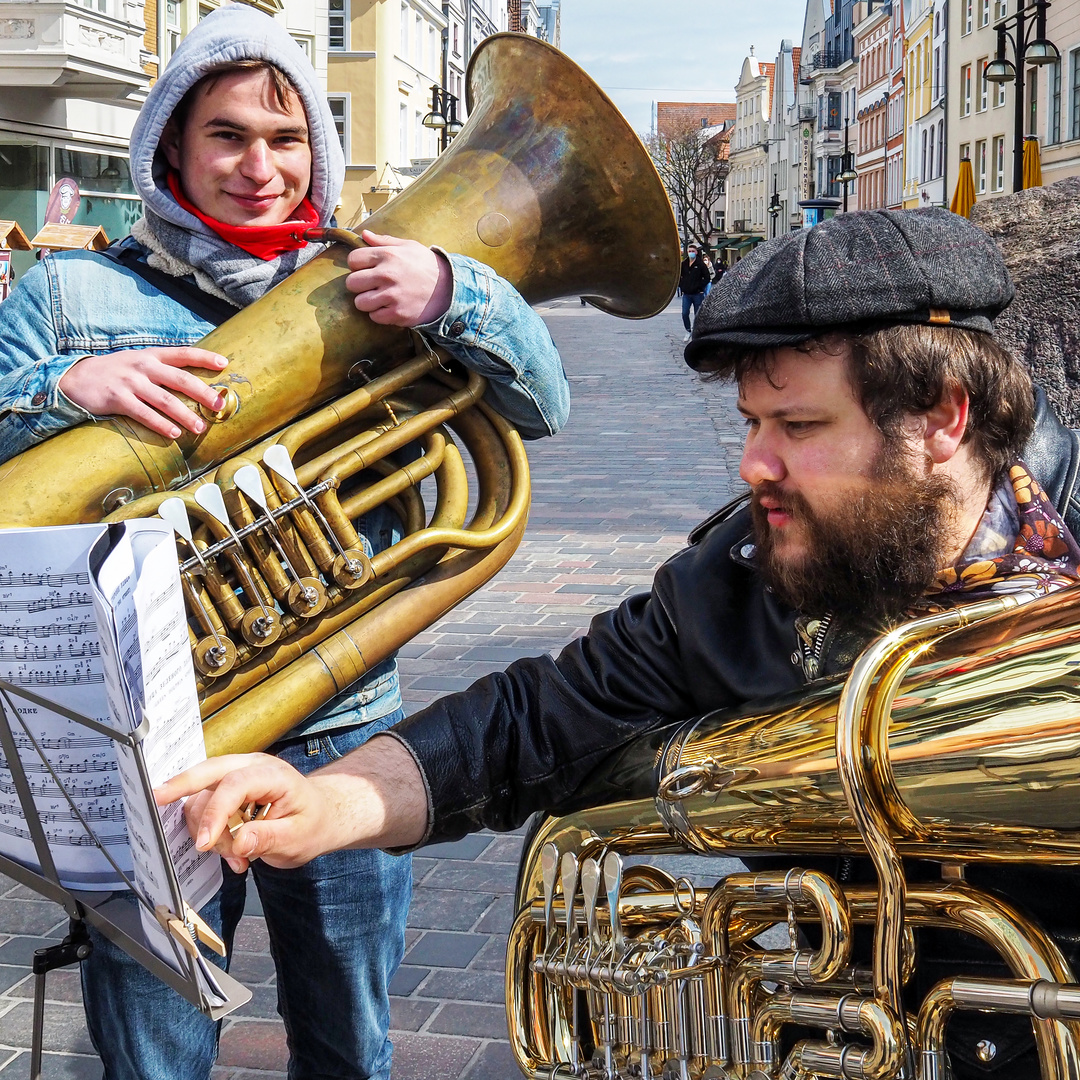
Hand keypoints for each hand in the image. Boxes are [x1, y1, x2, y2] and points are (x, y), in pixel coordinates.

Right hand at [59, 347, 228, 440]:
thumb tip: (193, 382)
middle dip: (203, 393)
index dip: (204, 357)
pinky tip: (174, 433)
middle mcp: (143, 366)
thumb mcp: (138, 362)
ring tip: (200, 427)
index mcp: (151, 355)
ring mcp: (130, 382)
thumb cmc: (115, 373)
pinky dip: (161, 424)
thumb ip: (162, 368)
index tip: (223, 363)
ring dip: (185, 415)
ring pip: (165, 400)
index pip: (183, 353)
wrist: (76, 378)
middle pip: (180, 379)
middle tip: (219, 405)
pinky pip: (144, 414)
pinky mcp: (118, 399)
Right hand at [155, 736, 428, 871]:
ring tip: (236, 859)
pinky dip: (211, 833)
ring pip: (202, 796)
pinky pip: (206, 807)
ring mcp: (238, 776)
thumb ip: (268, 839)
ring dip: (208, 831)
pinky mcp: (229, 789)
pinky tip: (233, 855)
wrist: (321, 815)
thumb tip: (238, 843)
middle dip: (181, 785)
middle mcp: (252, 767)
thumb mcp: (298, 838)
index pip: (235, 784)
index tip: (204, 845)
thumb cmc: (313, 823)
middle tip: (156, 799)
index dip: (215, 813)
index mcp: (273, 775)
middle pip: (209, 771)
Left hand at [345, 230, 452, 326]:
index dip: (358, 265)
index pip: (353, 260)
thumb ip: (384, 241)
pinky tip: (389, 308)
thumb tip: (364, 235)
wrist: (448, 289)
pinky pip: (374, 317)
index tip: (367, 270)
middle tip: (371, 286)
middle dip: (359, 285)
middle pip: (352, 283)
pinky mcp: (397, 313)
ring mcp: (391, 295)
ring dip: (367, 302)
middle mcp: (387, 274)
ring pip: (360, 302)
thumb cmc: (426, 266)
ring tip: (379, 298)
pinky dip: (379, 314)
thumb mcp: (408, 247)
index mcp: (387, 255)